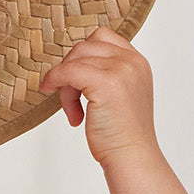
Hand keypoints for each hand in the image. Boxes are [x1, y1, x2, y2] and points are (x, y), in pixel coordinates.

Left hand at [37, 26, 160, 164]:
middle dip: (70, 71)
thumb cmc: (121, 133)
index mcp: (137, 62)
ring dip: (66, 86)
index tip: (75, 80)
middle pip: (84, 47)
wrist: (131, 156)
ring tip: (73, 112)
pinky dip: (57, 83)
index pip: (101, 37)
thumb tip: (72, 65)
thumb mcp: (119, 94)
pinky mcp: (106, 82)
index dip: (81, 56)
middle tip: (71, 101)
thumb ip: (106, 74)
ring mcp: (121, 70)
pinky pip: (67, 71)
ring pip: (74, 60)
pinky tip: (67, 110)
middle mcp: (132, 61)